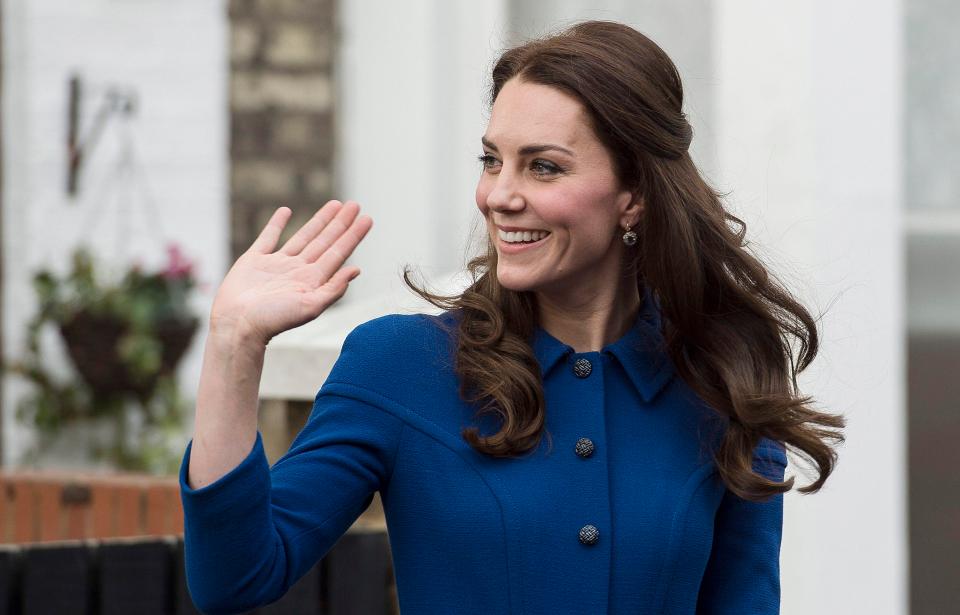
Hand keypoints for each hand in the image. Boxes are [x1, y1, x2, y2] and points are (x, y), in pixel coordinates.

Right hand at [209, 200, 372, 345]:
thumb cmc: (273, 320)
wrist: (238, 325)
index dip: (353, 235)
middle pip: (324, 241)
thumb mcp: (310, 306)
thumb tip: (356, 270)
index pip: (338, 253)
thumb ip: (333, 288)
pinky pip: (268, 237)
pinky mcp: (254, 260)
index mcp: (312, 280)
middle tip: (355, 205)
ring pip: (303, 236)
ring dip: (319, 221)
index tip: (366, 218)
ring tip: (334, 204)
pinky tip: (285, 211)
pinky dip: (276, 224)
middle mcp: (298, 270)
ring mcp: (276, 264)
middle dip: (340, 223)